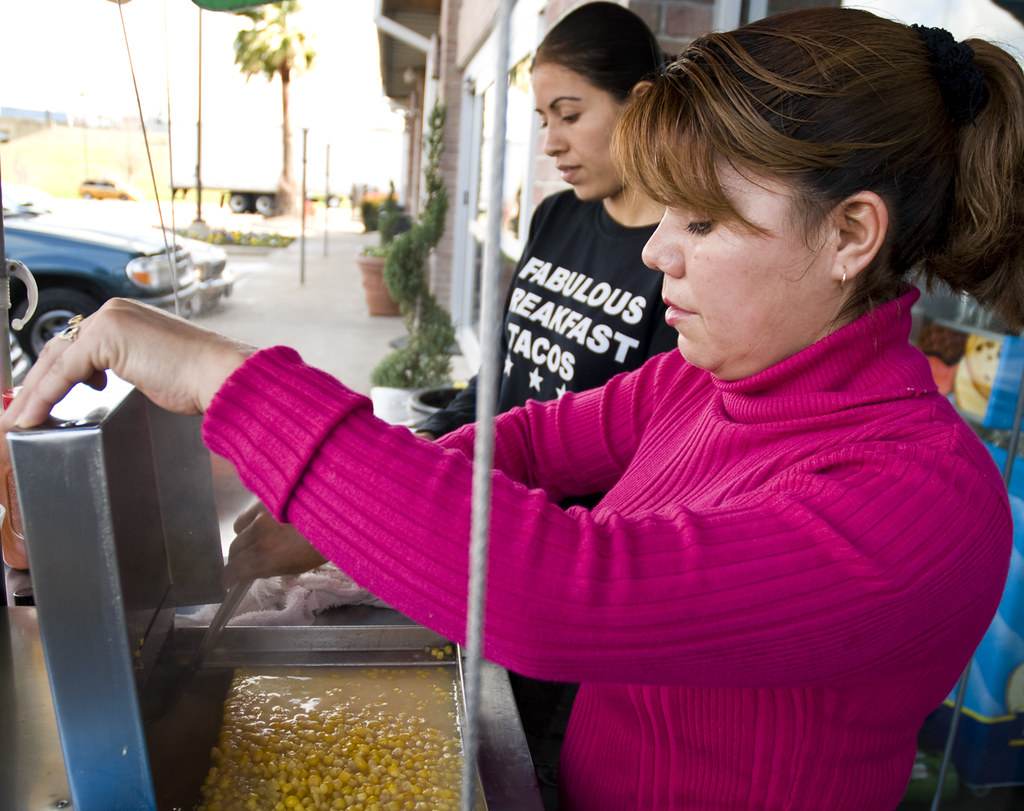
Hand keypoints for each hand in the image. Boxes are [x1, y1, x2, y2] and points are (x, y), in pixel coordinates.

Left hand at [0, 298, 253, 430]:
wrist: (221, 376)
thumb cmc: (199, 379)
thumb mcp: (153, 370)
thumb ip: (125, 368)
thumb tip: (100, 385)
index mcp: (126, 317)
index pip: (76, 345)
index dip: (52, 376)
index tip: (39, 401)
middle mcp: (113, 312)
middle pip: (58, 351)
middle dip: (34, 386)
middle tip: (18, 413)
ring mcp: (107, 321)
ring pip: (54, 361)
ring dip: (31, 395)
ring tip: (18, 421)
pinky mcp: (103, 338)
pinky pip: (61, 373)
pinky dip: (43, 397)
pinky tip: (33, 417)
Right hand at [222, 500, 326, 586]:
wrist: (339, 511)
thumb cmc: (322, 545)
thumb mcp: (297, 566)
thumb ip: (271, 568)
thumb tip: (255, 570)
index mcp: (265, 557)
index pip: (233, 570)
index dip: (229, 578)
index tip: (230, 581)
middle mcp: (257, 534)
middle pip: (235, 549)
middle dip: (239, 558)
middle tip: (247, 561)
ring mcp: (261, 512)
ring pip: (239, 529)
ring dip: (245, 536)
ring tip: (258, 538)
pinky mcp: (266, 497)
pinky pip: (249, 512)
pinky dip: (252, 519)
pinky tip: (265, 520)